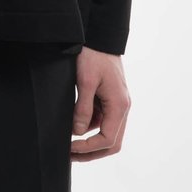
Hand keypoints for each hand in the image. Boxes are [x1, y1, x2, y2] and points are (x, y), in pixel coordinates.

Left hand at [70, 46, 130, 161]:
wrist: (100, 36)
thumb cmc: (94, 55)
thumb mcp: (85, 81)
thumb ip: (83, 108)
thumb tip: (78, 133)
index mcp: (119, 106)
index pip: (107, 140)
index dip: (88, 148)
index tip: (70, 147)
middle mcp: (122, 108)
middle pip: (112, 142)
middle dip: (91, 152)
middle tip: (70, 155)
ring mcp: (117, 104)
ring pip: (107, 133)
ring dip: (90, 142)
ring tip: (68, 144)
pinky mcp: (109, 99)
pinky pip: (102, 120)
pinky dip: (89, 127)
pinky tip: (73, 126)